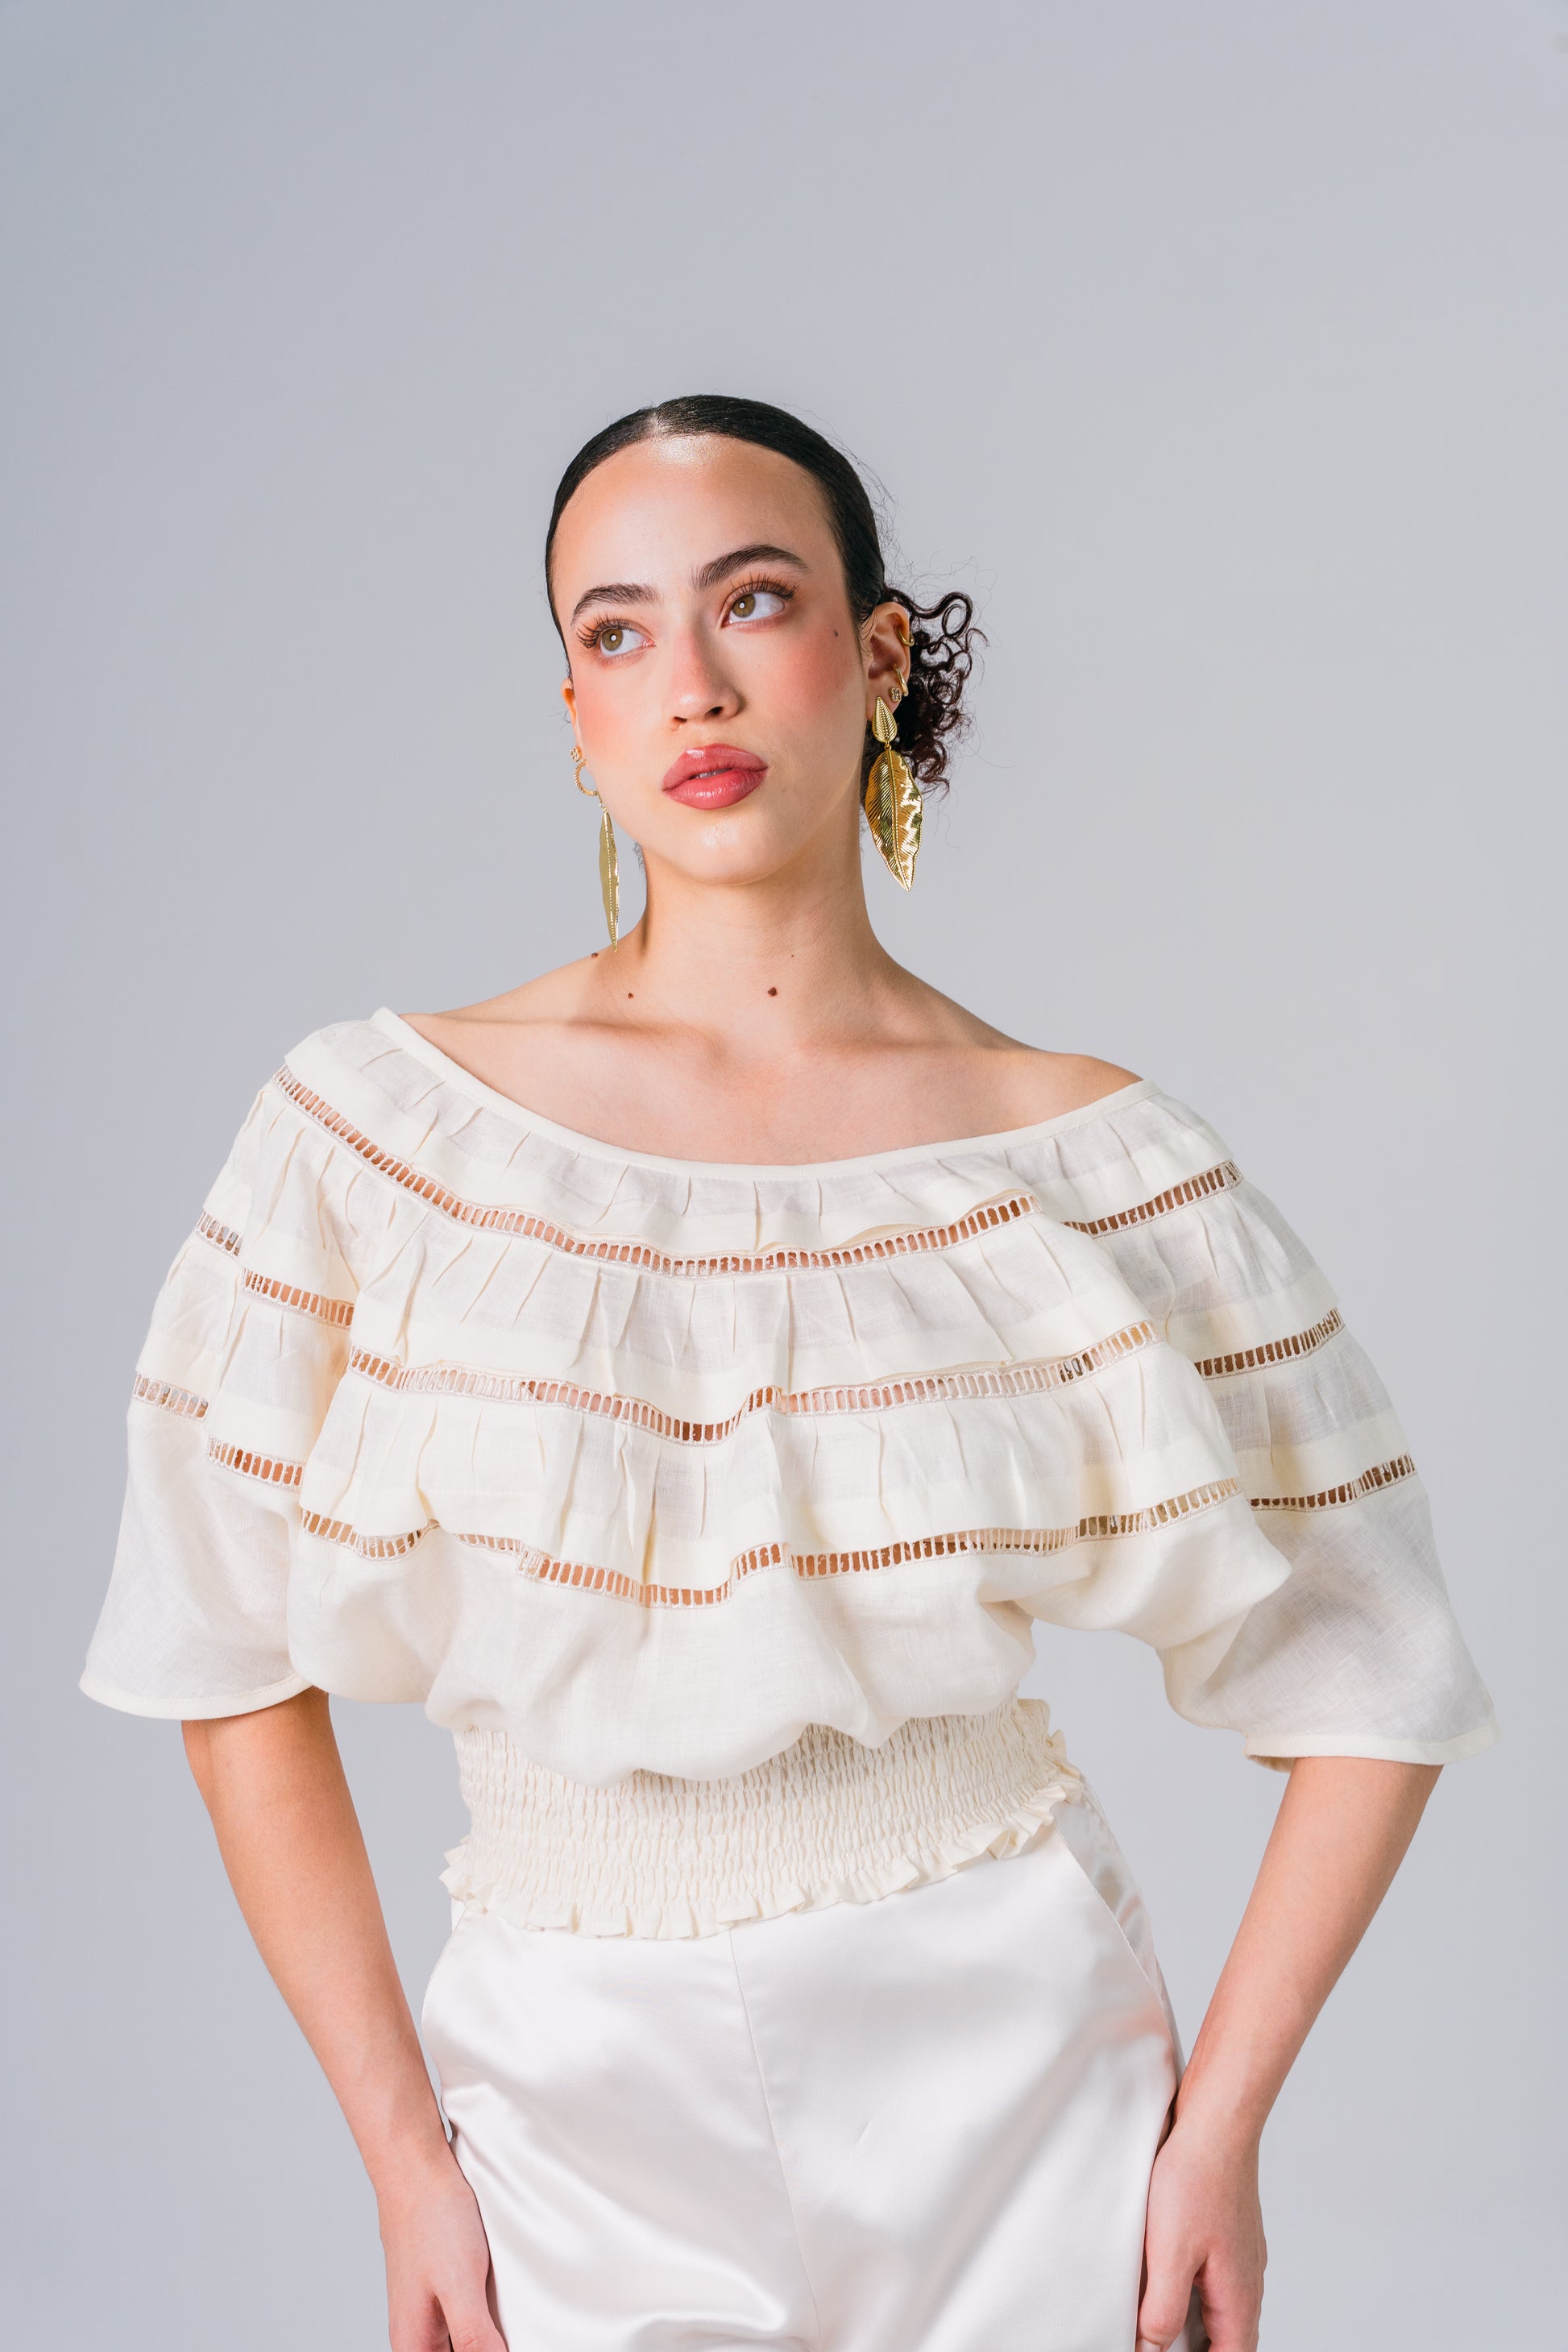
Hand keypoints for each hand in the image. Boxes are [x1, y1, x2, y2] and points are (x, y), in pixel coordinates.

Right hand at [378, 2146, 507, 2351]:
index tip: (501, 2342)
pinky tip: (505, 2296)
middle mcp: (419, 2332)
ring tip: (509, 2313)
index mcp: (415, 2344)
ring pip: (466, 2338)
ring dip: (490, 2333)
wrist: (417, 2166)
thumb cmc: (431, 2220)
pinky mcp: (443, 2284)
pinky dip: (488, 2312)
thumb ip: (473, 2336)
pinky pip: (469, 2312)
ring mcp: (430, 2307)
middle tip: (512, 2327)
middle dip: (489, 2344)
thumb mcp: (459, 2284)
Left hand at [1137, 2115, 1265, 2351]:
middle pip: (1231, 2338)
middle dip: (1201, 2348)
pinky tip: (1172, 2274)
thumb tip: (1152, 2347)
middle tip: (1164, 2341)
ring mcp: (1242, 2253)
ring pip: (1225, 2307)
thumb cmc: (1197, 2179)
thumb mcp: (1170, 2254)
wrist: (1217, 2121)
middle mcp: (1248, 2280)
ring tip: (1163, 2321)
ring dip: (1198, 2322)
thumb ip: (1162, 2309)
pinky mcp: (1230, 2230)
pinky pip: (1218, 2276)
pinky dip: (1197, 2290)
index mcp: (1239, 2297)